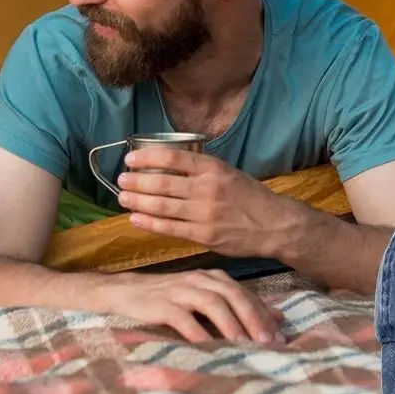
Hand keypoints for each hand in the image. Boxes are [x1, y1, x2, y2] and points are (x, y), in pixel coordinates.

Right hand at [97, 269, 284, 343]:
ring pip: (211, 302)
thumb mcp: (203, 298)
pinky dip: (197, 332)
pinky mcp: (160, 303)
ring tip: (244, 345)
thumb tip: (276, 317)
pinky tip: (208, 347)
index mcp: (212, 277)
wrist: (123, 292)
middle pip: (232, 295)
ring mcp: (179, 289)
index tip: (282, 336)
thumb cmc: (168, 297)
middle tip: (269, 342)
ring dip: (231, 324)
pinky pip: (182, 317)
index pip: (244, 293)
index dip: (263, 313)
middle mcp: (199, 279)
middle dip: (253, 318)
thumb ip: (234, 305)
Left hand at [117, 149, 289, 258]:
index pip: (173, 158)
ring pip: (162, 207)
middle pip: (162, 183)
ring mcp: (205, 213)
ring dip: (138, 202)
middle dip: (136, 182)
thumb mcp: (227, 172)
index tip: (130, 159)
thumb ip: (200, 169)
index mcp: (213, 168)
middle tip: (121, 180)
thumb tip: (166, 166)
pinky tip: (136, 218)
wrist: (273, 224)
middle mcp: (207, 188)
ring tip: (122, 198)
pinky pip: (170, 229)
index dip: (147, 157)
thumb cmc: (248, 196)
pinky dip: (150, 223)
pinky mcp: (204, 236)